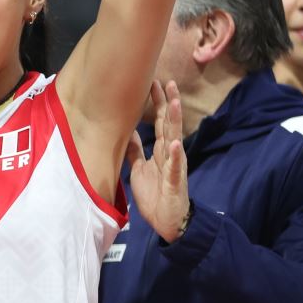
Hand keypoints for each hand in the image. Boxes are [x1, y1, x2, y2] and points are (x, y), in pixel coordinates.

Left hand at [127, 80, 189, 241]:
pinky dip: (174, 155)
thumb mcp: (139, 169)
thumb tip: (128, 132)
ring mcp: (174, 167)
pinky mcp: (174, 182)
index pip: (160, 122)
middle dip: (168, 103)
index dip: (157, 103)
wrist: (167, 221)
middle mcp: (169, 154)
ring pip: (175, 140)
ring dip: (175, 122)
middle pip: (169, 124)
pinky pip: (174, 168)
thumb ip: (135, 151)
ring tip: (174, 103)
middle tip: (167, 82)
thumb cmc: (155, 195)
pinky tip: (175, 143)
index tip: (153, 83)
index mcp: (161, 151)